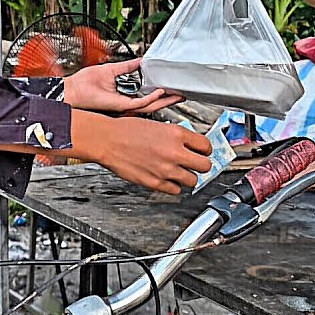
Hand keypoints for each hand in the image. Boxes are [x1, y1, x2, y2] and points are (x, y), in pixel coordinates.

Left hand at [63, 59, 182, 114]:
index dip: (161, 94)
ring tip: (178, 95)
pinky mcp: (120, 106)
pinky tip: (161, 93)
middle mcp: (126, 104)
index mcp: (124, 97)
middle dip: (169, 100)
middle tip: (182, 95)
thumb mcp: (111, 70)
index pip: (147, 97)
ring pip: (150, 107)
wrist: (71, 91)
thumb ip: (127, 67)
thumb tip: (140, 61)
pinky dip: (152, 99)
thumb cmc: (84, 84)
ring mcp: (124, 106)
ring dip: (165, 101)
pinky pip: (140, 103)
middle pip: (152, 104)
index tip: (172, 87)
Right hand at [72, 111, 212, 194]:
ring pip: (193, 180)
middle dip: (201, 165)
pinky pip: (176, 190)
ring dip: (188, 176)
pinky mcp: (156, 183)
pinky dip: (173, 185)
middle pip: (205, 165)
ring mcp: (166, 170)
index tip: (202, 152)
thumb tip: (189, 144)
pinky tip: (167, 178)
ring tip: (179, 171)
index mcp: (176, 134)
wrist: (108, 141)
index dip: (205, 150)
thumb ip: (175, 136)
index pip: (206, 146)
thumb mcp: (157, 125)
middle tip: (195, 163)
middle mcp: (174, 152)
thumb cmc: (127, 130)